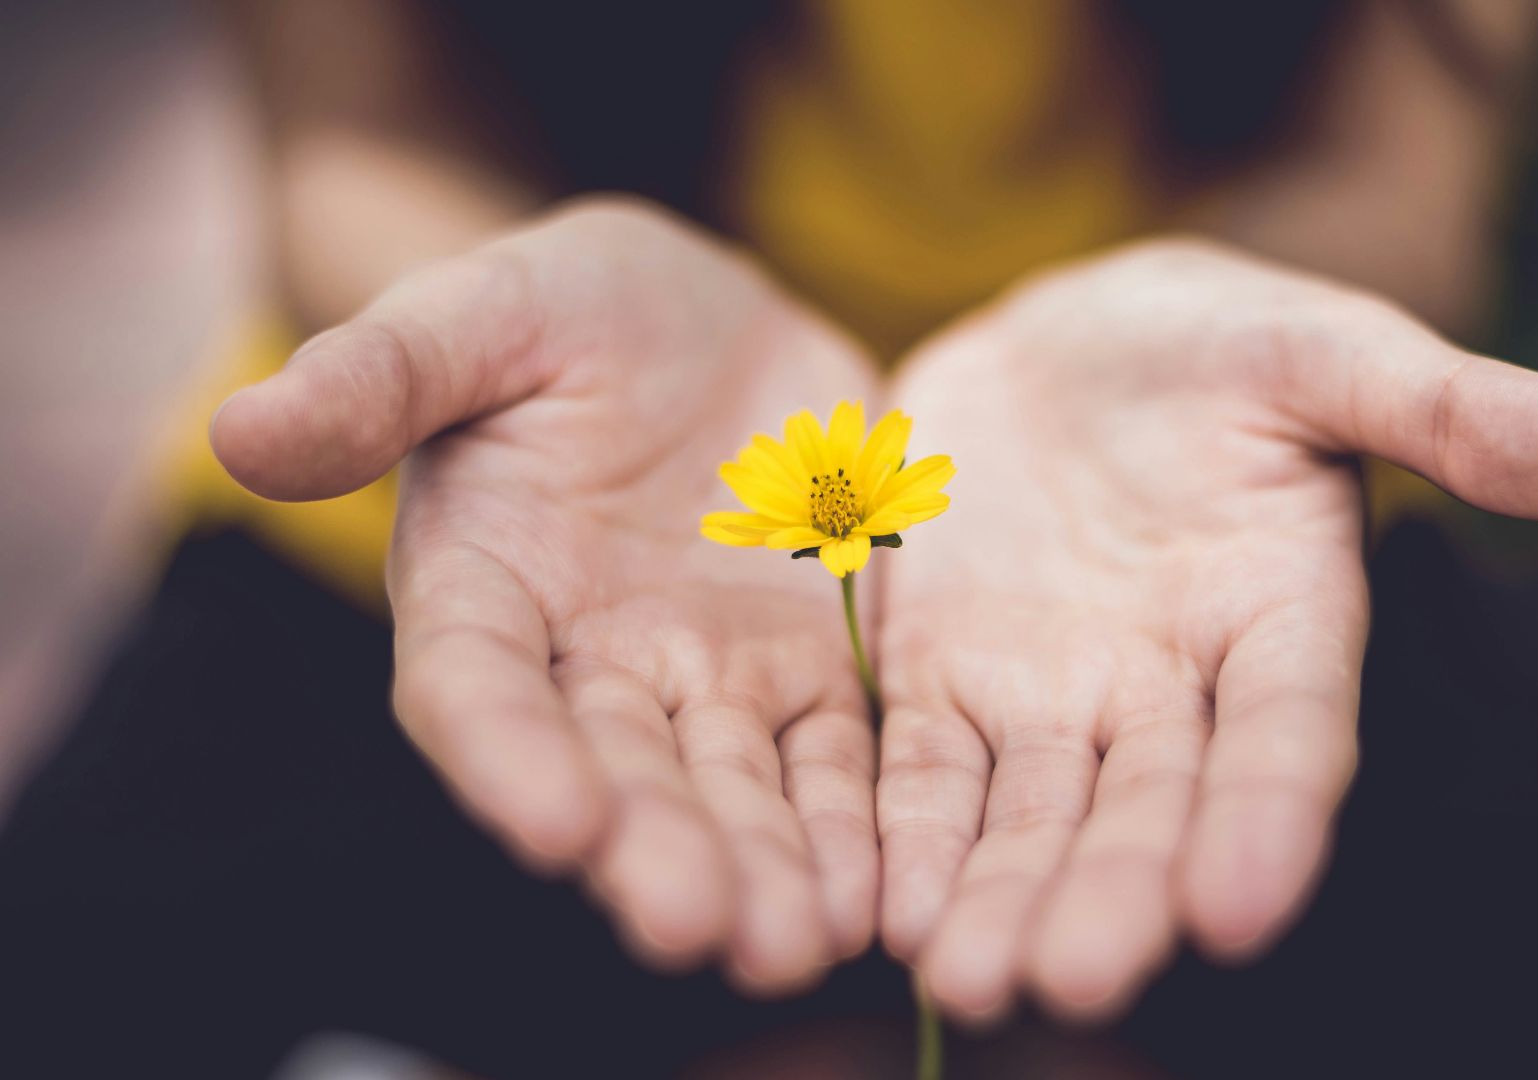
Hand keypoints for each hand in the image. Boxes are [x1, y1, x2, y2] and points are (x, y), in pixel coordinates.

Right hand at [212, 200, 880, 992]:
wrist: (704, 319)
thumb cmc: (566, 308)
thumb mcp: (481, 311)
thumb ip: (381, 374)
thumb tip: (240, 428)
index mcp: (484, 585)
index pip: (477, 689)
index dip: (509, 758)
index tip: (557, 825)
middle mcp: (588, 660)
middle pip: (616, 772)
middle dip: (655, 851)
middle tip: (700, 927)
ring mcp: (705, 675)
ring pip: (732, 788)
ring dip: (763, 868)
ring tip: (797, 942)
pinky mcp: (809, 668)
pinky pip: (834, 757)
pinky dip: (854, 823)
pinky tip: (880, 891)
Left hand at [874, 239, 1537, 1021]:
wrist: (1059, 343)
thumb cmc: (1212, 343)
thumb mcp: (1323, 349)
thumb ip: (1452, 408)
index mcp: (1281, 616)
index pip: (1288, 734)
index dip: (1269, 818)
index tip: (1240, 908)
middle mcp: (1170, 687)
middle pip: (1147, 807)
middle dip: (1113, 893)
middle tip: (1072, 978)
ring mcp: (1051, 695)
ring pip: (1030, 815)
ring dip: (1000, 895)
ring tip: (966, 977)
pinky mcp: (942, 681)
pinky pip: (921, 770)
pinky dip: (905, 835)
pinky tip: (882, 908)